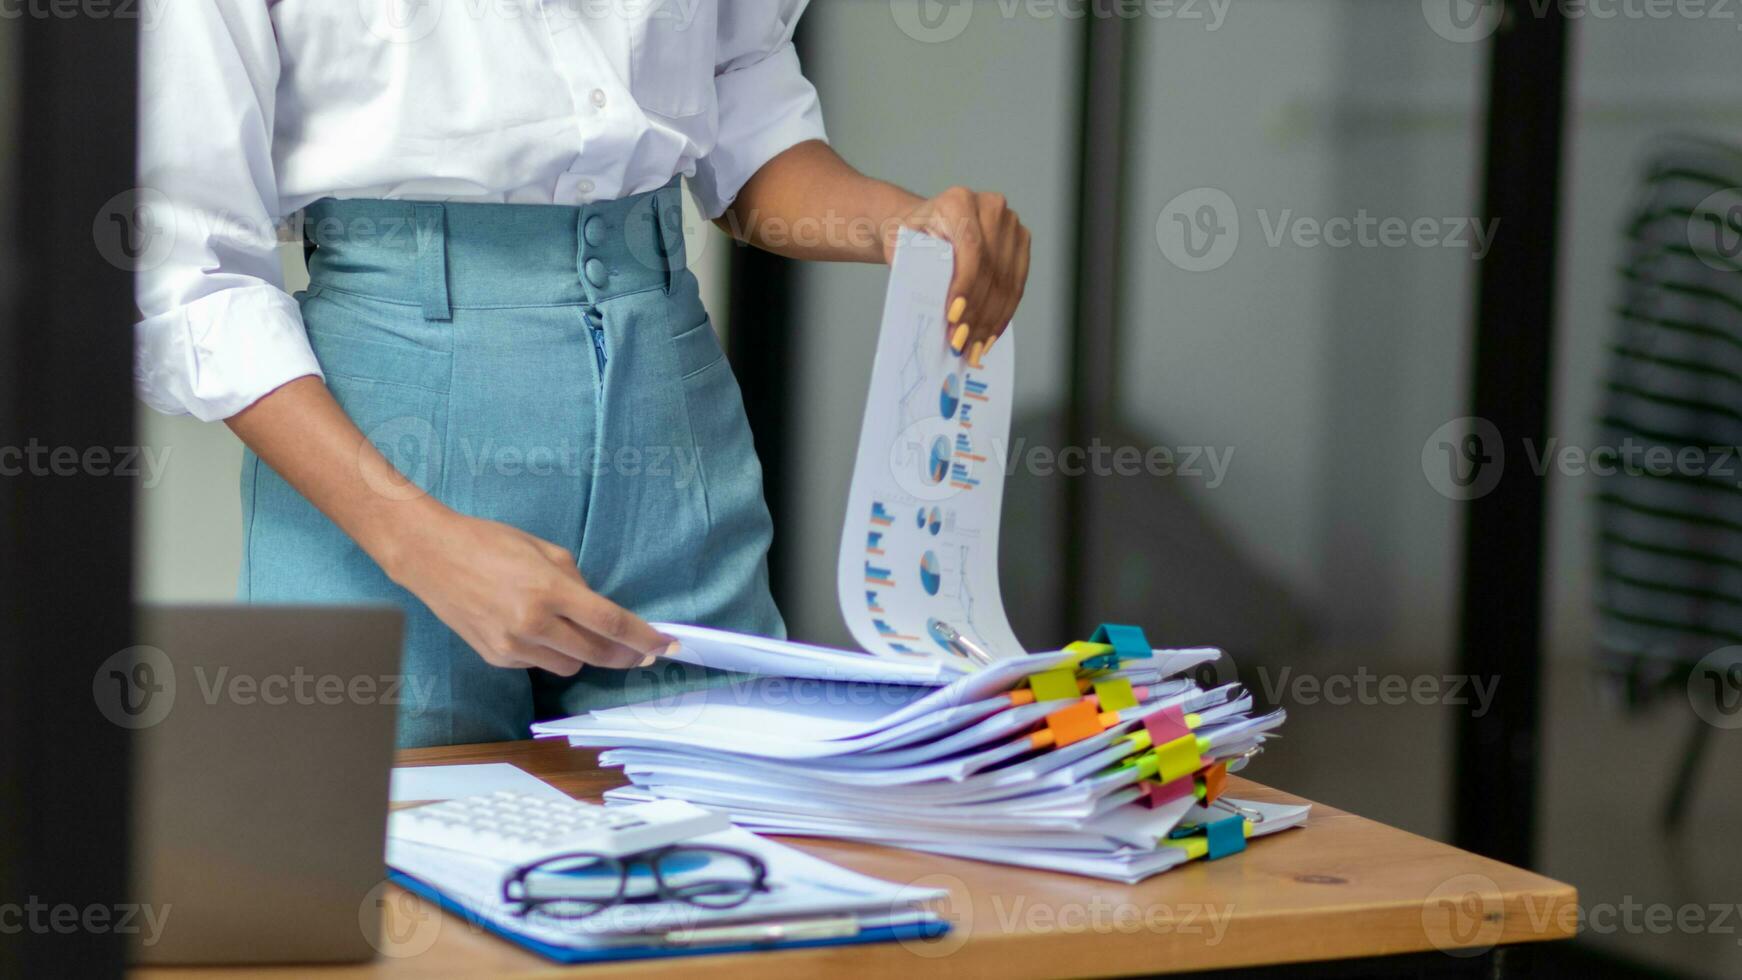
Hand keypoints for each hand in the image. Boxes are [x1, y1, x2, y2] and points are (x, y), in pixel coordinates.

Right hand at [384, 508, 675, 675]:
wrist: (431, 556)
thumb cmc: (488, 542)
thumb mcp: (544, 550)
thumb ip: (576, 582)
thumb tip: (599, 610)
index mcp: (549, 591)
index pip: (610, 622)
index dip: (643, 637)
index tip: (667, 645)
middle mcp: (532, 624)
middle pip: (596, 653)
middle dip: (625, 655)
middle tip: (643, 653)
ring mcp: (512, 646)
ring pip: (569, 665)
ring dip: (585, 653)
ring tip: (581, 633)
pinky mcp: (496, 657)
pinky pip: (538, 663)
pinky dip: (549, 652)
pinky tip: (540, 631)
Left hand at [890, 186, 1030, 363]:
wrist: (926, 224)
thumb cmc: (911, 238)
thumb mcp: (902, 247)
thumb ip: (915, 267)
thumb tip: (931, 302)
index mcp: (958, 201)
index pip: (970, 248)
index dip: (965, 285)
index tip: (954, 317)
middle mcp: (990, 206)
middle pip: (990, 269)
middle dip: (976, 312)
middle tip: (961, 343)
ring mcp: (1010, 223)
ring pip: (1006, 281)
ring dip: (990, 320)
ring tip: (975, 348)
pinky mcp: (1021, 241)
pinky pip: (1016, 284)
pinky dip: (1002, 314)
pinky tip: (989, 336)